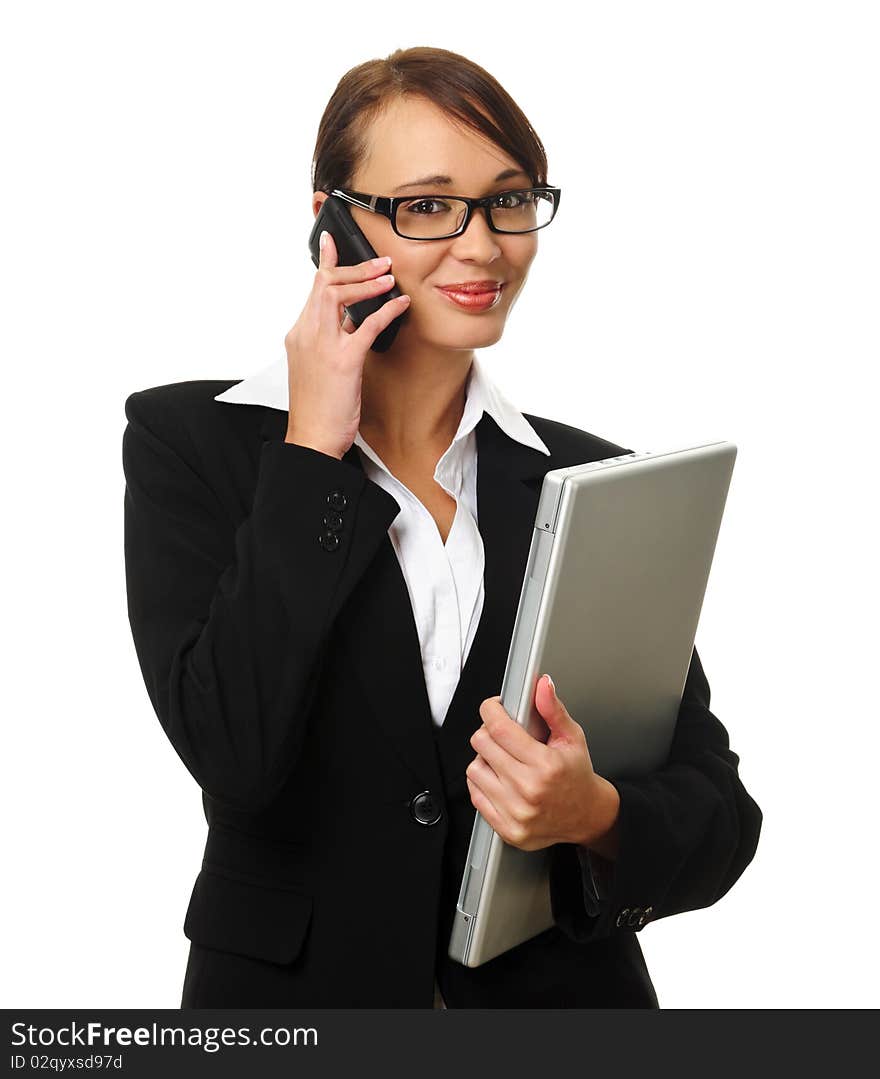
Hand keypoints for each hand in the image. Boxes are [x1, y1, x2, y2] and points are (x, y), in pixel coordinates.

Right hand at [282, 230, 410, 457]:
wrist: (311, 438)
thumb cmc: (317, 407)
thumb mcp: (318, 367)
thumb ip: (330, 341)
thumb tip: (351, 321)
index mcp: (299, 335)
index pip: (312, 289)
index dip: (326, 263)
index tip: (332, 241)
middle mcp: (306, 335)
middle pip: (325, 284)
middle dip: (354, 268)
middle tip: (381, 263)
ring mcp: (323, 347)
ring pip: (339, 295)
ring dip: (367, 283)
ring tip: (389, 278)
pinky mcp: (344, 362)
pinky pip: (368, 325)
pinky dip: (387, 310)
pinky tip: (401, 305)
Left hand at [465, 674, 620, 855]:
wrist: (587, 816)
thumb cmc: (577, 776)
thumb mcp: (572, 738)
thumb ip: (553, 710)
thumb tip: (542, 685)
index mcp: (546, 765)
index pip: (500, 729)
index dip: (491, 711)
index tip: (493, 707)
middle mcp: (529, 790)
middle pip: (482, 745)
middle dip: (487, 732)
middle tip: (500, 733)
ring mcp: (516, 812)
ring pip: (474, 770)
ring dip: (483, 759)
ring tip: (501, 759)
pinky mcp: (507, 828)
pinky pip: (476, 796)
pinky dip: (482, 782)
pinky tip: (498, 778)